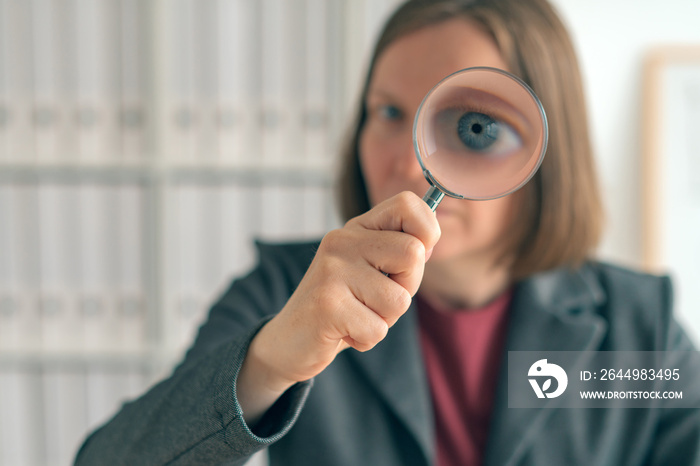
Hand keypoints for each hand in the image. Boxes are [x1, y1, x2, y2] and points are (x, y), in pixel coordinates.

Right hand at [237, 192, 439, 422]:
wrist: (289, 340)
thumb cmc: (342, 306)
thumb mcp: (370, 270)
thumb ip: (398, 253)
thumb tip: (429, 240)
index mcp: (357, 228)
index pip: (408, 204)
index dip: (426, 232)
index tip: (407, 261)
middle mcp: (342, 241)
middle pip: (413, 254)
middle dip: (406, 287)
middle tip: (375, 298)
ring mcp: (332, 270)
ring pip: (399, 300)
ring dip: (384, 319)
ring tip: (356, 315)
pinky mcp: (327, 304)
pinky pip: (378, 329)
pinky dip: (367, 339)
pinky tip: (343, 332)